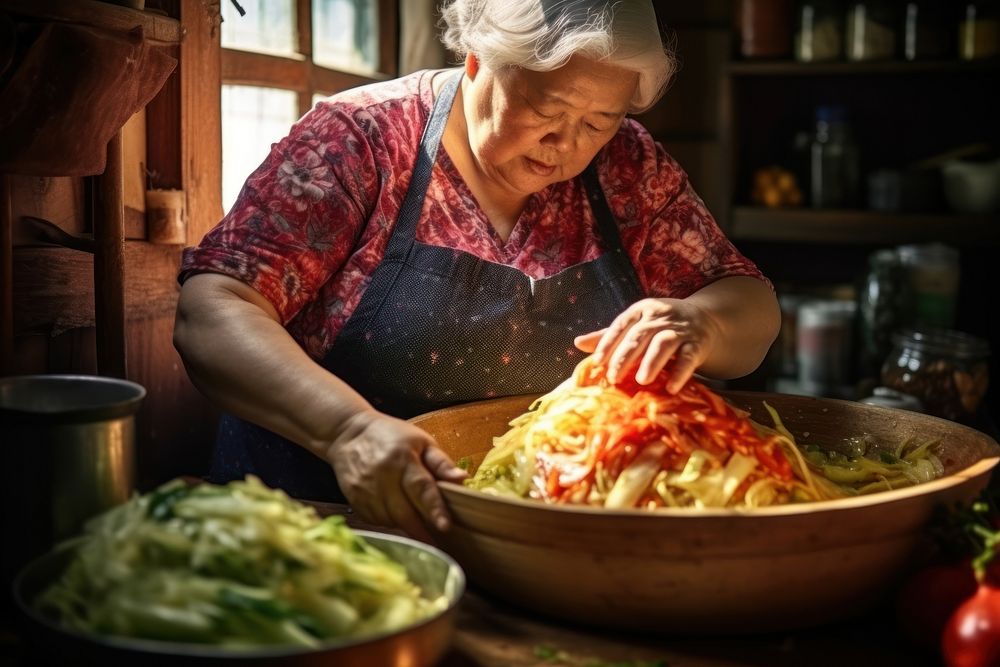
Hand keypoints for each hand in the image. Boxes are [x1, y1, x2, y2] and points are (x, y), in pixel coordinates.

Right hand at [326, 410, 467, 541]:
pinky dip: (389, 521)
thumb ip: (441, 463)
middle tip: (437, 538)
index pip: (421, 488)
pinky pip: (376, 520)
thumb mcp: (421, 441)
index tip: (445, 526)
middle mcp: (382, 476)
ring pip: (390, 520)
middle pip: (405, 512)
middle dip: (422, 530)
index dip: (434, 509)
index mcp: (402, 458)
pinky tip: (395, 510)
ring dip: (406, 524)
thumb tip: (462, 479)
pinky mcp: (354, 500)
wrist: (348, 434)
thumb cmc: (391, 436)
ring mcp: (365, 490)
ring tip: (416, 517)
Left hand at [574, 297, 720, 392]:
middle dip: (625, 357)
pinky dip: (680, 372)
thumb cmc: (660, 325)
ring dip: (651, 362)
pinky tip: (671, 388)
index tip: (597, 361)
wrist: (703, 318)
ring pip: (663, 343)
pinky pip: (689, 358)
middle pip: (639, 336)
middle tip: (613, 377)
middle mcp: (660, 316)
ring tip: (641, 380)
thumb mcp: (636, 325)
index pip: (621, 325)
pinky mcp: (697, 342)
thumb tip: (577, 343)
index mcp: (641, 310)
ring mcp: (680, 329)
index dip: (608, 342)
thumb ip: (609, 335)